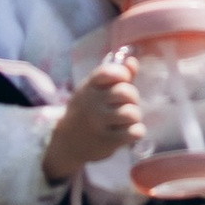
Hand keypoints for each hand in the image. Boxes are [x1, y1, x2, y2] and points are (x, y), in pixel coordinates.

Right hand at [44, 52, 143, 182]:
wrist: (67, 142)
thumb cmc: (87, 111)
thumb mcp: (94, 90)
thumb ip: (116, 74)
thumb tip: (132, 61)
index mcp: (89, 87)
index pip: (109, 72)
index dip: (123, 74)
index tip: (123, 81)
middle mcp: (92, 104)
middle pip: (125, 92)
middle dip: (133, 97)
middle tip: (127, 104)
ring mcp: (98, 124)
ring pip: (131, 113)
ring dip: (135, 116)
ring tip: (128, 119)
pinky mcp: (107, 142)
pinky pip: (134, 132)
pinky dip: (137, 131)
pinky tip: (129, 132)